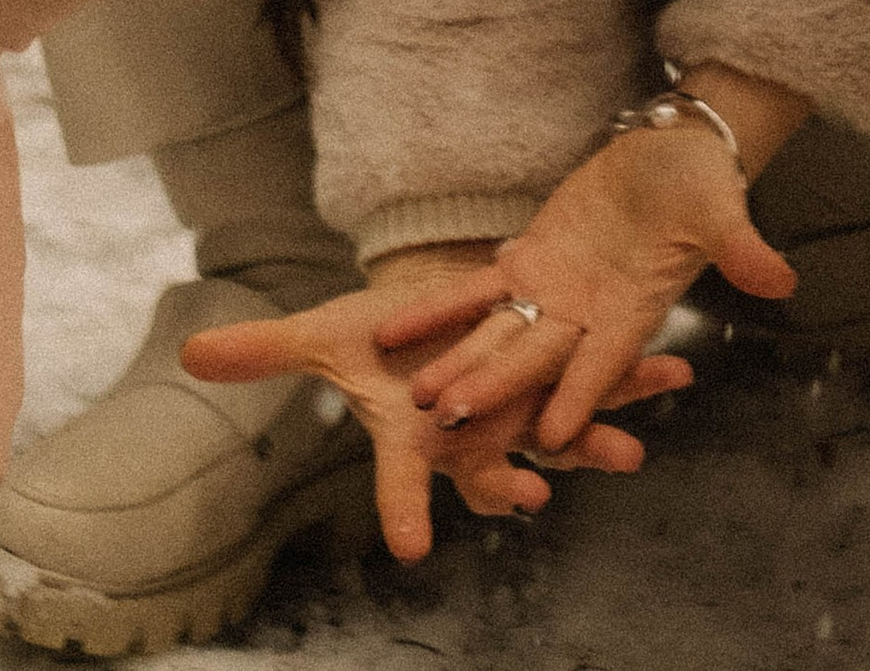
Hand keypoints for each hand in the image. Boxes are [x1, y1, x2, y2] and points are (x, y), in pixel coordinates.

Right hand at [182, 257, 688, 560]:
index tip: (409, 552)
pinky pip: (603, 381)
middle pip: (492, 471)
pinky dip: (638, 377)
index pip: (402, 482)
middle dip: (512, 487)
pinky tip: (681, 369)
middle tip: (530, 502)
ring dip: (595, 440)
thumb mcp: (323, 334)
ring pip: (560, 436)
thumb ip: (264, 351)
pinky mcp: (559, 375)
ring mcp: (522, 410)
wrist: (440, 318)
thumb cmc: (382, 339)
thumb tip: (188, 355)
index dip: (405, 512)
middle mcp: (475, 434)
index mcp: (419, 433)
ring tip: (629, 451)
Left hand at [394, 116, 794, 458]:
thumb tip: (783, 278)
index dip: (581, 395)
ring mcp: (555, 290)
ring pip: (497, 335)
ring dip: (457, 361)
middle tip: (450, 421)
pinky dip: (439, 308)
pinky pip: (476, 287)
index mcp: (634, 310)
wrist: (674, 152)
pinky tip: (395, 327)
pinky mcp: (531, 258)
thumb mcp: (724, 211)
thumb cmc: (703, 183)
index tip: (555, 437)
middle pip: (536, 359)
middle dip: (495, 390)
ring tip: (412, 394)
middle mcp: (587, 314)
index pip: (604, 361)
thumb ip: (743, 249)